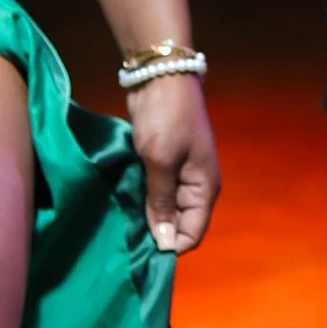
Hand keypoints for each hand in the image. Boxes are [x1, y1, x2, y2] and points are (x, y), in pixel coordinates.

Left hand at [128, 74, 218, 252]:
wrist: (161, 75)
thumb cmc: (166, 119)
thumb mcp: (160, 162)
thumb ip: (160, 203)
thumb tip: (165, 245)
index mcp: (204, 188)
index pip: (192, 234)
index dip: (170, 246)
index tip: (141, 252)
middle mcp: (195, 187)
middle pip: (179, 224)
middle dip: (157, 233)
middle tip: (125, 239)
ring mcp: (180, 175)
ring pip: (165, 209)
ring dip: (147, 216)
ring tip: (121, 224)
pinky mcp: (163, 164)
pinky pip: (155, 192)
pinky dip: (142, 199)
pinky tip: (123, 204)